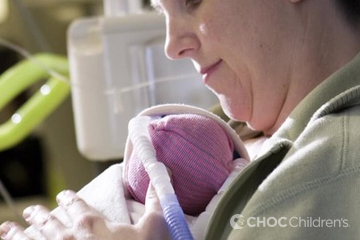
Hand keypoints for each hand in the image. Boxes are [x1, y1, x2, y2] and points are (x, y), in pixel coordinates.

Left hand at [0, 184, 170, 239]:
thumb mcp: (152, 228)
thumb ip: (155, 201)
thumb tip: (163, 174)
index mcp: (92, 223)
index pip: (76, 204)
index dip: (69, 198)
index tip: (64, 195)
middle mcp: (69, 237)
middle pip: (48, 221)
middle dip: (39, 214)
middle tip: (31, 210)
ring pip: (32, 239)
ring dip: (20, 232)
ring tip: (10, 228)